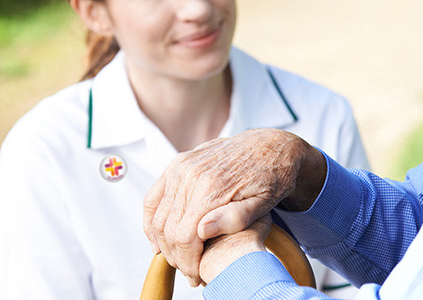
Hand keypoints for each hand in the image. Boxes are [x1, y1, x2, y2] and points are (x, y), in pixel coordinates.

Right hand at [143, 128, 325, 285]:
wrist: (270, 146)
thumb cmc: (271, 177)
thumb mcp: (264, 203)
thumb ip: (235, 218)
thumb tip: (203, 231)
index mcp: (212, 186)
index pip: (184, 236)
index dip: (187, 262)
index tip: (196, 277)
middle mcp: (190, 174)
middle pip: (168, 229)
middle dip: (176, 257)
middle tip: (190, 273)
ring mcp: (180, 167)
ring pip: (157, 216)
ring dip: (163, 243)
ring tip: (178, 259)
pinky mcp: (177, 164)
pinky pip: (153, 197)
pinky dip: (151, 220)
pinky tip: (158, 239)